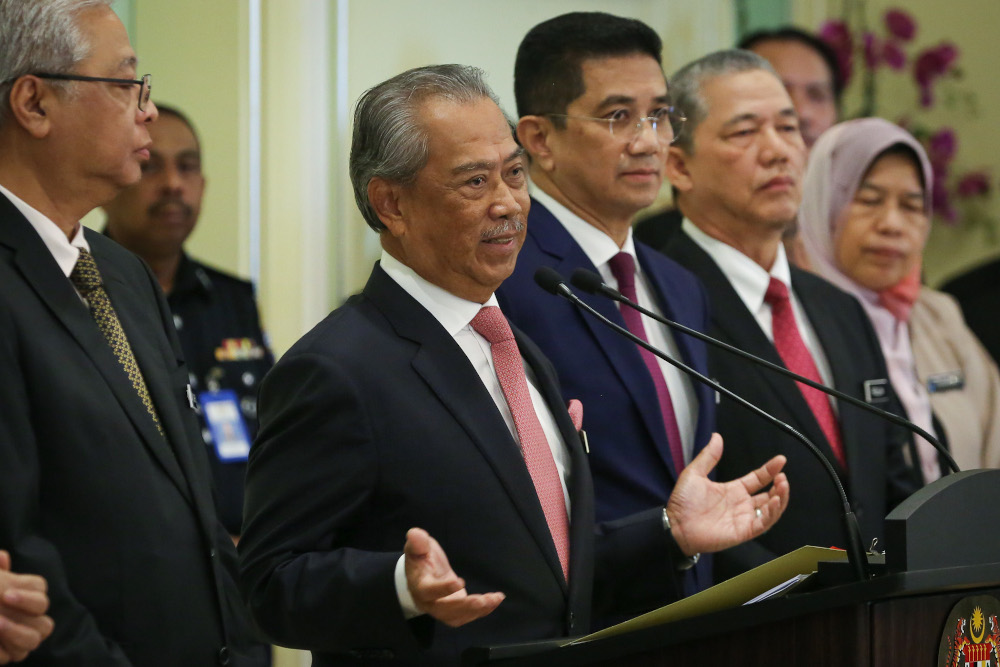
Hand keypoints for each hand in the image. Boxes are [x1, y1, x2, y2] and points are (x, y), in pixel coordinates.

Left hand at [0, 551, 53, 663]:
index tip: (7, 594)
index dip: (28, 594)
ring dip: (16, 633)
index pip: (40, 590)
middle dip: (28, 609)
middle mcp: (26, 619)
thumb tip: (2, 557)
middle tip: (5, 601)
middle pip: (45, 615)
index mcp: (24, 595)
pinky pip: (9, 656)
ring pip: (33, 640)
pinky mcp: (4, 654)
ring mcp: (17, 639)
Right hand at [403, 528, 503, 627]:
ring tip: (495, 598)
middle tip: (482, 600)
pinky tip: (495, 600)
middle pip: (445, 610)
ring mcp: (442, 610)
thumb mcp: (417, 547)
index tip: (460, 582)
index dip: (444, 589)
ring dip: (477, 610)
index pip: (429, 591)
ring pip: (458, 616)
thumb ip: (417, 542)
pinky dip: (483, 610)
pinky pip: (468, 615)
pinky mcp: (454, 612)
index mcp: (419, 586)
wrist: (421, 575)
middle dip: (465, 606)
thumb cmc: (420, 558)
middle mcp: (429, 603)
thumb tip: (414, 533)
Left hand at [666, 434, 788, 556]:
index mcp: (732, 490)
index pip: (757, 479)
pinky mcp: (743, 531)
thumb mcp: (695, 473)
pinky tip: (774, 501)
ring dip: (780, 498)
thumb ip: (708, 456)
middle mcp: (741, 504)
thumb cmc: (682, 503)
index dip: (770, 470)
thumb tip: (716, 436)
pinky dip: (772, 513)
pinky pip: (763, 523)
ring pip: (770, 509)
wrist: (675, 525)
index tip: (780, 460)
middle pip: (769, 495)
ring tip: (783, 485)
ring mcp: (743, 518)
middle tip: (782, 476)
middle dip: (779, 485)